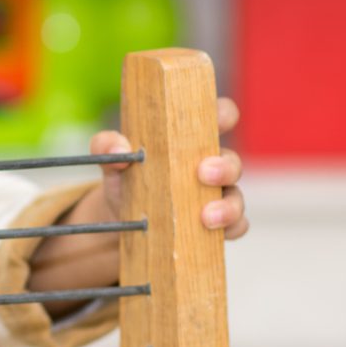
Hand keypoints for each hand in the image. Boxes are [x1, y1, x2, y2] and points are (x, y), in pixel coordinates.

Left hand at [91, 97, 246, 239]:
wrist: (119, 218)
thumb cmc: (125, 176)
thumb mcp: (111, 158)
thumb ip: (108, 145)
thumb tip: (118, 148)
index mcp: (190, 139)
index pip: (219, 117)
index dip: (224, 114)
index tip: (219, 121)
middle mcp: (211, 164)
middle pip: (232, 160)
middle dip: (224, 166)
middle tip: (204, 173)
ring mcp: (218, 195)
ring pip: (236, 196)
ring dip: (227, 206)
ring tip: (206, 216)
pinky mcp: (218, 224)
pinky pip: (237, 225)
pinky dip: (230, 228)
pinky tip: (213, 232)